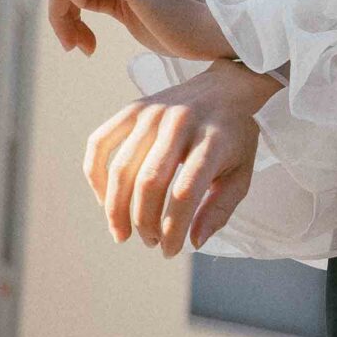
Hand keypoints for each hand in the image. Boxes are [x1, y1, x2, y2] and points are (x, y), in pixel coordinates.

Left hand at [49, 0, 230, 59]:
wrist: (209, 34)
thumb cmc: (174, 28)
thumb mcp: (127, 6)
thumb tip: (61, 4)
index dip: (62, 11)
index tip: (81, 43)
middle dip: (59, 15)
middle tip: (77, 47)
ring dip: (61, 18)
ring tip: (82, 46)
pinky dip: (66, 7)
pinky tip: (88, 35)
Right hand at [85, 61, 280, 256]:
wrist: (227, 86)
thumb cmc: (235, 137)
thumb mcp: (242, 172)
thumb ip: (220, 208)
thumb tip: (194, 242)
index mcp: (213, 140)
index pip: (185, 192)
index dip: (173, 228)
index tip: (171, 250)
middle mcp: (180, 123)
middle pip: (149, 182)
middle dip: (144, 222)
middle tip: (150, 242)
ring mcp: (153, 113)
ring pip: (121, 167)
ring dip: (116, 208)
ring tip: (123, 233)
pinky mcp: (132, 109)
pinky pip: (99, 143)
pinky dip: (95, 176)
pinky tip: (104, 200)